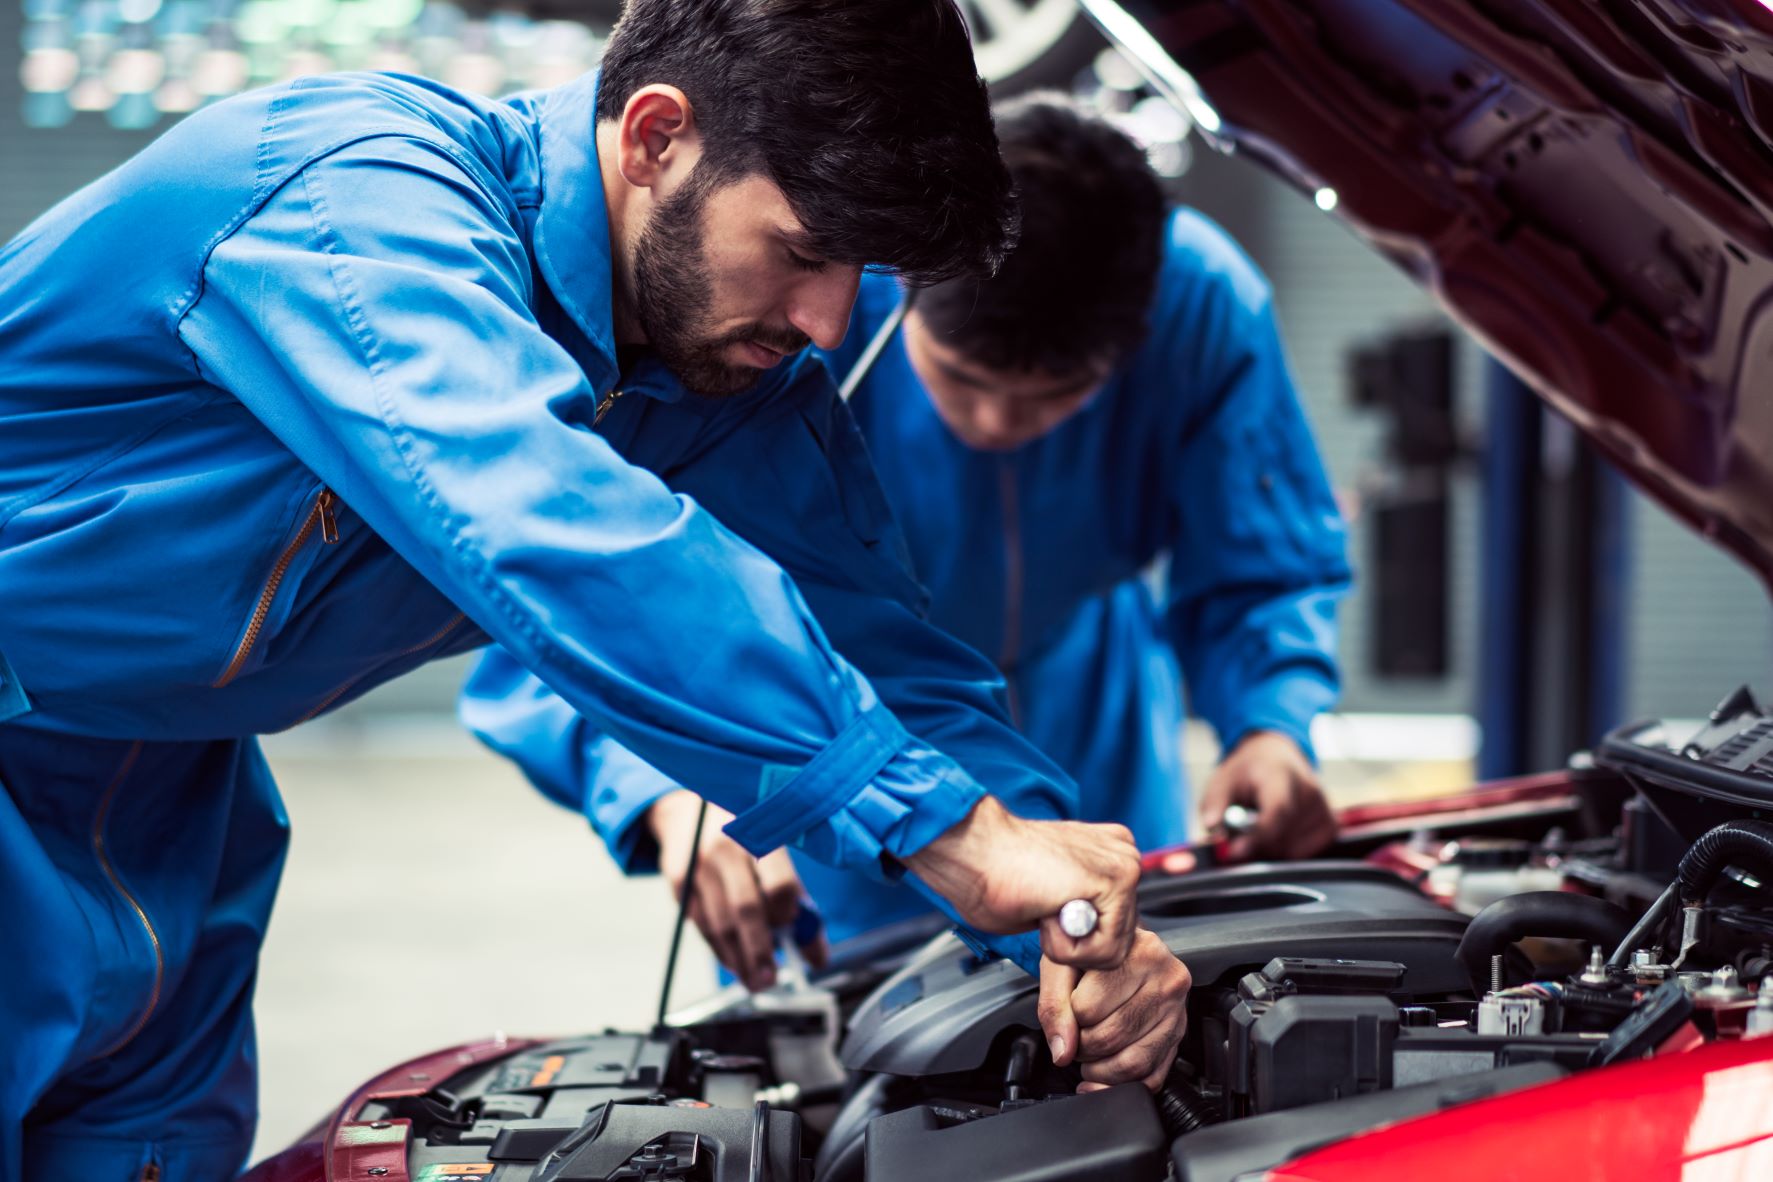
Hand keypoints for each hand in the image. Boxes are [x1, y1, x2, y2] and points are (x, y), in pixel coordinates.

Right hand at [648, 789, 828, 991]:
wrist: (689, 809)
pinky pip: (700, 923)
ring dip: (738, 958)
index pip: (780, 884)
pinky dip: (718, 948)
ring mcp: (699, 864)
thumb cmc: (744, 838)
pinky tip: (732, 961)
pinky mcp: (678, 880)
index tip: (791, 935)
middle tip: (769, 981)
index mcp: (762, 836)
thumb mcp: (774, 854)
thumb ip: (797, 901)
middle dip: (759, 952)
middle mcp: (728, 847)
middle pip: (746, 909)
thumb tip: (818, 956)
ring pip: (720, 923)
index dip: (787, 916)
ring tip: (753, 980)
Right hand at [904, 795, 1140, 970]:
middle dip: (1075, 942)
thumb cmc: (995, 872)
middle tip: (1042, 908)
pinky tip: (1047, 911)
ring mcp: (1124, 866)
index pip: (1115, 926)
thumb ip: (1081, 910)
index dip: (1074, 937)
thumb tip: (1090, 932)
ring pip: (1112, 948)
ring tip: (1043, 908)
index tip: (1045, 906)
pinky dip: (1065, 947)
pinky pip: (1102, 949)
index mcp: (1109, 855)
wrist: (974, 850)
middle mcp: (1123, 855)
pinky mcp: (1116, 881)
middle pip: (1119, 939)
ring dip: (1068, 946)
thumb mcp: (1053, 896)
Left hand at [1038, 929, 1190, 1090]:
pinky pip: (1152, 1078)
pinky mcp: (1178, 1037)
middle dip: (1082, 1048)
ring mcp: (1178, 1012)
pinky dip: (1120, 1085)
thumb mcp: (1062, 963)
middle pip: (1111, 1037)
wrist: (1117, 948)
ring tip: (1087, 1055)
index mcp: (1141, 953)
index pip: (1088, 1008)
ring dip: (1100, 1071)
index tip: (1068, 1010)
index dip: (1068, 1018)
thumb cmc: (1092, 952)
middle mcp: (1167, 981)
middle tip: (1074, 1037)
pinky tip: (1101, 1076)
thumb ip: (1054, 1004)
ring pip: (1133, 1063)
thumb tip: (1063, 1051)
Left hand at [1196, 730, 1336, 861]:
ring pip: (1293, 849)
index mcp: (1281, 774)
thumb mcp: (1222, 782)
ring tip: (1260, 825)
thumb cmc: (1246, 773)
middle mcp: (1309, 789)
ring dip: (1270, 847)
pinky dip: (1287, 850)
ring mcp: (1324, 807)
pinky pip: (1307, 853)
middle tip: (1238, 835)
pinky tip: (1278, 832)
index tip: (1235, 851)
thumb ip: (1215, 804)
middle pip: (1285, 836)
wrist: (1275, 758)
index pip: (1278, 810)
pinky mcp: (1331, 823)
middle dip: (1256, 844)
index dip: (1258, 836)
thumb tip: (1212, 826)